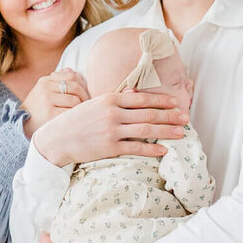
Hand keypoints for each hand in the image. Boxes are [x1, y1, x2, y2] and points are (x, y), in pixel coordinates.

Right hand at [21, 69, 87, 137]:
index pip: (72, 76)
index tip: (84, 95)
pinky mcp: (49, 114)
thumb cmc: (36, 110)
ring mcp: (46, 100)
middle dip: (84, 97)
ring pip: (74, 100)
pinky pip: (70, 112)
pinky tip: (74, 120)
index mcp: (45, 81)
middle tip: (86, 106)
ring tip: (79, 114)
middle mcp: (45, 88)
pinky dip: (75, 116)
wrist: (21, 126)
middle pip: (75, 87)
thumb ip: (56, 80)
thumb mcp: (43, 91)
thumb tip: (71, 70)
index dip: (82, 85)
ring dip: (80, 108)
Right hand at [29, 89, 188, 166]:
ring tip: (181, 133)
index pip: (142, 98)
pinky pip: (136, 148)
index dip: (161, 101)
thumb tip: (133, 93)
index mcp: (109, 99)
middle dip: (170, 116)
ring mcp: (111, 130)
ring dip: (167, 131)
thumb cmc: (76, 121)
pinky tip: (163, 150)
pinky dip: (151, 149)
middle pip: (149, 113)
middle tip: (186, 118)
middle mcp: (112, 113)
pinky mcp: (109, 147)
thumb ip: (115, 99)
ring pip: (146, 130)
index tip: (176, 103)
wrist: (56, 139)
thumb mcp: (94, 104)